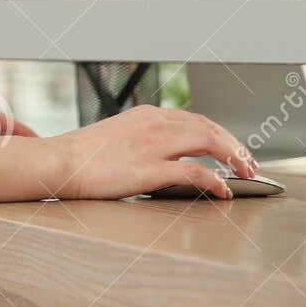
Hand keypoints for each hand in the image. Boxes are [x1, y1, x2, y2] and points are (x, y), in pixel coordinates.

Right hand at [48, 104, 257, 200]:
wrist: (58, 162)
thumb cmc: (80, 156)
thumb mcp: (116, 135)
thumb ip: (142, 139)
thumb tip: (162, 153)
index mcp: (147, 115)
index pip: (196, 119)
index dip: (220, 135)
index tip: (230, 149)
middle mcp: (155, 124)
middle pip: (211, 129)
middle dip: (235, 146)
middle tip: (248, 164)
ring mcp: (155, 145)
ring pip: (211, 143)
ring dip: (234, 159)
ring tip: (245, 174)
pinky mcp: (151, 169)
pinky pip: (197, 173)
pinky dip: (216, 182)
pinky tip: (223, 191)